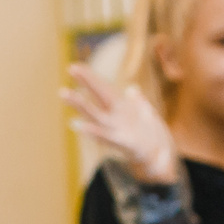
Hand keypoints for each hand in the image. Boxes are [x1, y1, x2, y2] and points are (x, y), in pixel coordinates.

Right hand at [65, 63, 179, 184]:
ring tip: (64, 93)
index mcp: (121, 107)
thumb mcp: (146, 114)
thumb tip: (133, 89)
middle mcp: (115, 117)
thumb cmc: (149, 136)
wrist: (159, 157)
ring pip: (95, 115)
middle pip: (99, 96)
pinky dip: (91, 130)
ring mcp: (116, 129)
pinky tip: (77, 124)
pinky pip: (105, 136)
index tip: (75, 66)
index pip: (104, 88)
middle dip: (86, 82)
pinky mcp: (123, 143)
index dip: (91, 77)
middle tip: (70, 68)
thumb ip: (139, 102)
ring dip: (80, 105)